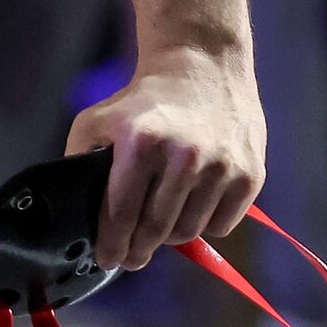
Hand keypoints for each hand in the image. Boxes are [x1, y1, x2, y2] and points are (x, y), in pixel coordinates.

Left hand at [67, 46, 263, 270]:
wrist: (202, 66)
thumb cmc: (143, 100)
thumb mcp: (98, 119)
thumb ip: (79, 160)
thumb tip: (76, 208)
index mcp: (141, 143)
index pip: (121, 213)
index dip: (111, 244)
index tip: (107, 260)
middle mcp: (184, 157)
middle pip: (155, 229)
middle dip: (137, 251)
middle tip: (131, 258)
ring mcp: (221, 167)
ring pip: (189, 231)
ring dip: (170, 237)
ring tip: (159, 227)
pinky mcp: (250, 174)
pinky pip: (222, 224)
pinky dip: (204, 224)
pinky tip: (191, 208)